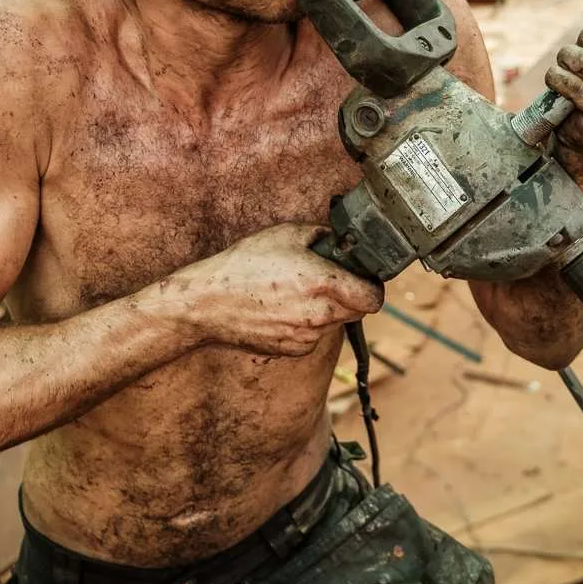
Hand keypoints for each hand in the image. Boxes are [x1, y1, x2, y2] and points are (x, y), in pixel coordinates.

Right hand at [174, 224, 383, 357]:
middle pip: (359, 311)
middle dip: (351, 296)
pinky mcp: (294, 349)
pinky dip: (308, 323)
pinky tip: (283, 309)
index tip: (362, 278)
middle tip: (329, 280)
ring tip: (296, 292)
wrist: (209, 303)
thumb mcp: (286, 234)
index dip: (372, 287)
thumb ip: (323, 235)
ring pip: (335, 323)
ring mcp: (307, 336)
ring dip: (327, 309)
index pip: (373, 298)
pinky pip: (314, 335)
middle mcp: (320, 314)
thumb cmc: (245, 264)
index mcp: (323, 283)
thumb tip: (344, 240)